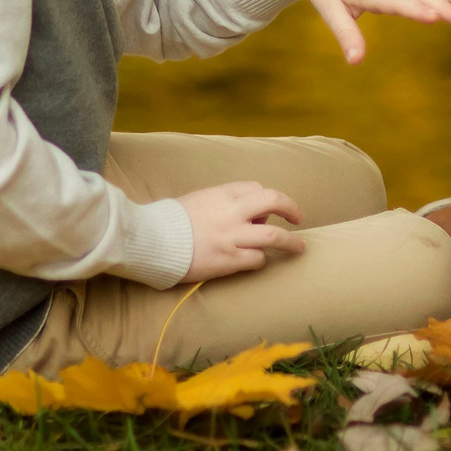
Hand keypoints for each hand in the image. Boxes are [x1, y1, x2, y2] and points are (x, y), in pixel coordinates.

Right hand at [178, 181, 304, 282]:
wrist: (150, 240)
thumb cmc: (169, 221)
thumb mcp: (197, 200)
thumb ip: (220, 203)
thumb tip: (240, 214)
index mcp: (222, 194)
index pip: (257, 189)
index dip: (267, 199)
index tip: (268, 210)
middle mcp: (232, 212)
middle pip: (274, 201)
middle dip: (291, 208)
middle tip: (298, 218)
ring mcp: (232, 236)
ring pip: (275, 235)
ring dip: (292, 242)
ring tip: (300, 247)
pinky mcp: (229, 260)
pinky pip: (257, 259)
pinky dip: (261, 260)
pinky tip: (256, 262)